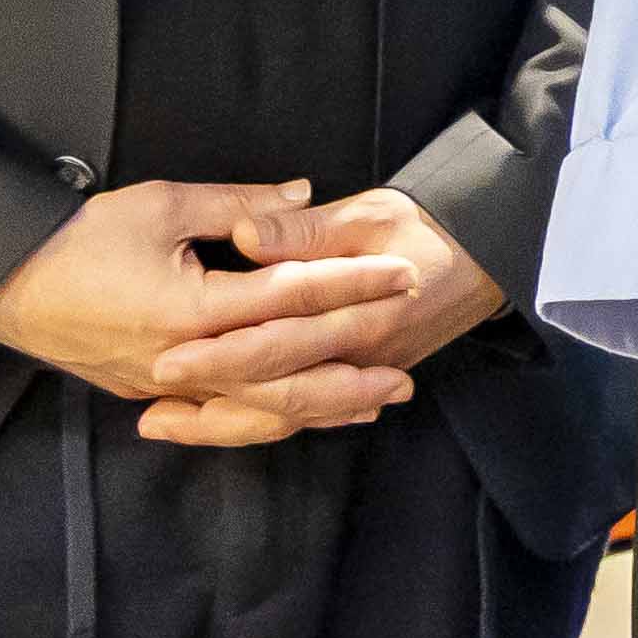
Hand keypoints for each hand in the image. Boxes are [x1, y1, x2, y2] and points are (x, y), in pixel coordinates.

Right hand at [0, 180, 423, 447]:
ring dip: (326, 402)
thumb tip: (302, 193)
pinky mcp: (155, 395)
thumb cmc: (75, 239)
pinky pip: (228, 417)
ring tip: (382, 396)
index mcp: (192, 309)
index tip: (403, 273)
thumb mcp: (158, 206)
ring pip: (262, 409)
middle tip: (411, 346)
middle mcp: (186, 359)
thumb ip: (237, 204)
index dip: (352, 284)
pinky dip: (275, 417)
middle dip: (356, 355)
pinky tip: (314, 414)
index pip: (291, 297)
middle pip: (289, 367)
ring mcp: (168, 386)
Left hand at [139, 185, 505, 443]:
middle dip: (207, 404)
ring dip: (224, 425)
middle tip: (149, 412)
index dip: (220, 355)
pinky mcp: (363, 380)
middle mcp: (359, 356)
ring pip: (287, 416)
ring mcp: (363, 375)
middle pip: (274, 394)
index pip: (277, 342)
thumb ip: (303, 229)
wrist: (487, 255)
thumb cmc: (426, 227)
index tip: (165, 360)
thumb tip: (246, 234)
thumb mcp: (369, 211)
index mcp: (357, 314)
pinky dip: (261, 425)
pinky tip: (220, 423)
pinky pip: (307, 416)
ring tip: (165, 424)